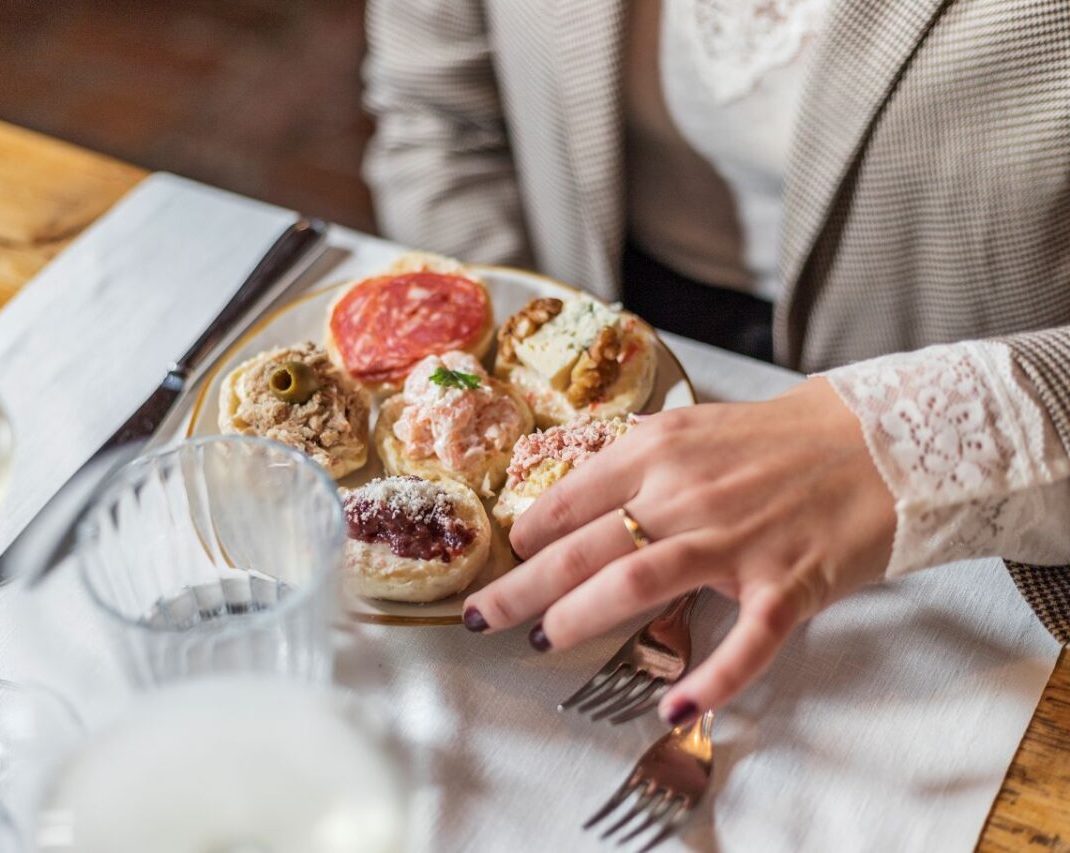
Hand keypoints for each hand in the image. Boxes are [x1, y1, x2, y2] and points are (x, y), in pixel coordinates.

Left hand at [462, 377, 895, 724]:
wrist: (878, 442)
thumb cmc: (777, 440)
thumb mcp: (692, 432)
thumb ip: (634, 464)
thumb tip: (569, 502)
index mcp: (660, 451)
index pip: (570, 499)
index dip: (528, 534)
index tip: (506, 558)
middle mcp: (687, 493)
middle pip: (585, 546)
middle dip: (522, 586)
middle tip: (483, 616)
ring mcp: (738, 540)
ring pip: (638, 581)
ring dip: (580, 615)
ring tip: (542, 640)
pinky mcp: (788, 583)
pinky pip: (747, 640)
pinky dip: (712, 678)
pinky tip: (674, 706)